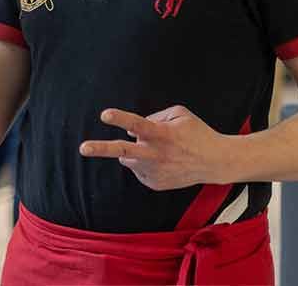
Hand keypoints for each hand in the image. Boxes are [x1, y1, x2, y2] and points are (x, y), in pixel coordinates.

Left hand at [79, 105, 228, 190]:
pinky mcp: (154, 184)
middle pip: (123, 151)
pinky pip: (138, 169)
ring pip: (128, 158)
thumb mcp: (180, 114)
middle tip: (82, 148)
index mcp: (162, 134)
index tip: (104, 115)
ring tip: (158, 150)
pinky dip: (144, 163)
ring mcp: (154, 171)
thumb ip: (155, 116)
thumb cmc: (197, 133)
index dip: (120, 119)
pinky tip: (163, 161)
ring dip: (134, 151)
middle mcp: (156, 154)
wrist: (215, 163)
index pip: (138, 124)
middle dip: (101, 149)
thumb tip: (130, 128)